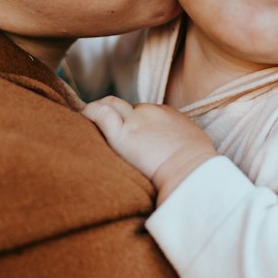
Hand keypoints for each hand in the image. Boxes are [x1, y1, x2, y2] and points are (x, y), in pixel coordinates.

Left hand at [84, 96, 216, 201]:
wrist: (192, 172)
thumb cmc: (196, 169)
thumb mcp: (193, 148)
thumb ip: (180, 146)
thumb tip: (176, 157)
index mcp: (168, 115)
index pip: (142, 111)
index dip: (130, 120)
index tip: (124, 132)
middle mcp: (151, 112)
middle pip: (125, 106)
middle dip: (114, 115)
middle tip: (102, 127)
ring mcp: (135, 121)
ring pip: (110, 104)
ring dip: (99, 112)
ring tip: (88, 122)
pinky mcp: (122, 133)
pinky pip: (99, 113)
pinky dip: (89, 114)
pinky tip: (82, 119)